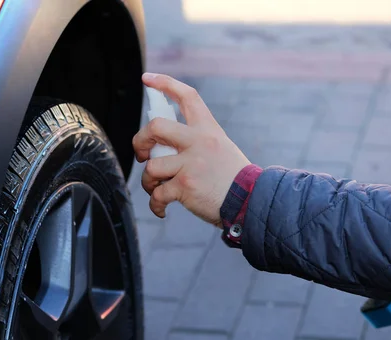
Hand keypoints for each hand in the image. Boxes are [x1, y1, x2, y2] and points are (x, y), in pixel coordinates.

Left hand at [133, 73, 250, 226]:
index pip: (187, 96)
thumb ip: (196, 142)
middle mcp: (199, 142)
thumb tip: (163, 145)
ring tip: (155, 188)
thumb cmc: (232, 179)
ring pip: (151, 166)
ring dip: (148, 181)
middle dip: (140, 140)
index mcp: (208, 129)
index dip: (165, 84)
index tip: (147, 79)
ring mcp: (191, 164)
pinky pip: (157, 194)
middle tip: (142, 154)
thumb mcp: (221, 148)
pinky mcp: (185, 186)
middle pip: (156, 126)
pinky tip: (160, 209)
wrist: (250, 201)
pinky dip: (155, 205)